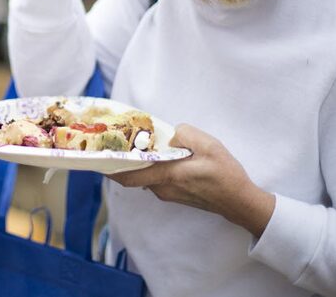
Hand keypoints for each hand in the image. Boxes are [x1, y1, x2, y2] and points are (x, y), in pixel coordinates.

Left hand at [107, 124, 274, 237]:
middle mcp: (162, 188)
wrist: (239, 201)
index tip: (96, 157)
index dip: (109, 168)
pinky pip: (155, 179)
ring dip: (137, 163)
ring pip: (144, 176)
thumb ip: (183, 134)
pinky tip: (155, 155)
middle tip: (113, 143)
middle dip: (121, 160)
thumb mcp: (207, 144)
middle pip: (133, 175)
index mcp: (167, 175)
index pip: (128, 176)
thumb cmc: (225, 174)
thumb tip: (169, 136)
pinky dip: (149, 168)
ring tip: (133, 144)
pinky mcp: (174, 194)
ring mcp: (168, 193)